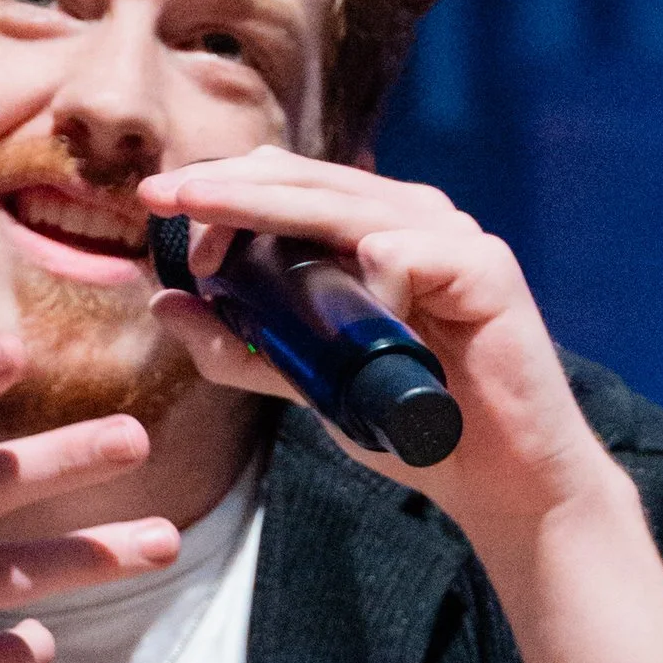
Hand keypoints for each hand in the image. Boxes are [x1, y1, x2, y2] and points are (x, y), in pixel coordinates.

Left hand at [137, 147, 615, 556]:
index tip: (160, 208)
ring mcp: (453, 238)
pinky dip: (368, 278)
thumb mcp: (312, 384)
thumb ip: (247, 348)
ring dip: (271, 214)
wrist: (502, 482)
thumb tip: (167, 304)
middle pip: (308, 180)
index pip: (290, 183)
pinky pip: (405, 253)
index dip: (223, 188)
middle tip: (163, 197)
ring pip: (347, 204)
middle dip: (228, 188)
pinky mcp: (486, 271)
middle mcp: (414, 218)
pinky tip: (354, 317)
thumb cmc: (415, 428)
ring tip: (212, 242)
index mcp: (376, 228)